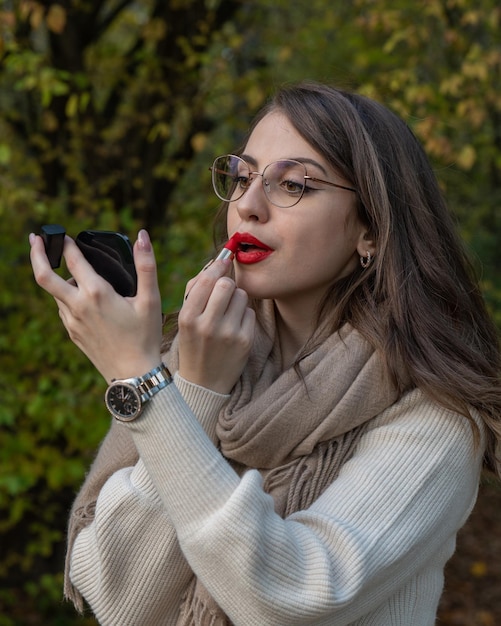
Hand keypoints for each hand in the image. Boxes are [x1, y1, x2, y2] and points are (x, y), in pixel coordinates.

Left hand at [29, 229, 162, 382]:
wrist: (134, 375)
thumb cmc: (145, 336)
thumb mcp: (150, 300)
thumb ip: (146, 265)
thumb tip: (143, 235)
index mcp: (96, 293)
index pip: (72, 259)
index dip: (67, 243)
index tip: (65, 234)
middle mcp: (78, 306)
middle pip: (43, 276)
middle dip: (36, 254)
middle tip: (35, 238)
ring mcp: (71, 322)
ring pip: (55, 293)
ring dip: (58, 277)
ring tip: (72, 269)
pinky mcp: (73, 334)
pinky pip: (63, 309)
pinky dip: (66, 297)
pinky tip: (81, 297)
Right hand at [178, 260, 254, 393]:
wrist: (204, 383)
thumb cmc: (194, 342)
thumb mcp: (185, 319)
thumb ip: (196, 289)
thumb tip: (215, 261)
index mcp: (187, 317)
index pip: (206, 279)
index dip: (218, 266)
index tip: (224, 260)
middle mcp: (207, 325)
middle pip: (227, 284)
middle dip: (227, 283)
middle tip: (224, 291)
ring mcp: (228, 334)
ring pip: (241, 295)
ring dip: (237, 299)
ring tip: (228, 313)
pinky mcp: (245, 341)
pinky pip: (250, 312)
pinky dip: (244, 315)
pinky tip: (235, 327)